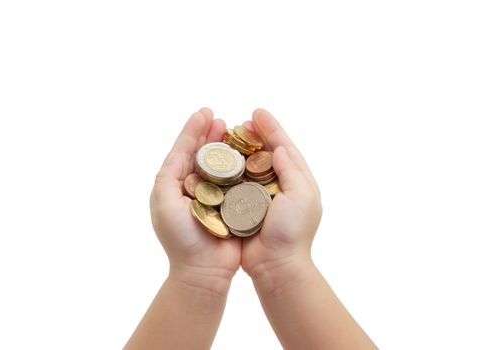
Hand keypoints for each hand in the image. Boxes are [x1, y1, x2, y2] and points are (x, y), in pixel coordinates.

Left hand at [150, 108, 240, 294]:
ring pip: (219, 165)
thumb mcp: (164, 202)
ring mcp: (211, 197)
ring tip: (233, 130)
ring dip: (225, 147)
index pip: (182, 151)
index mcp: (174, 186)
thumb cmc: (180, 239)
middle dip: (210, 135)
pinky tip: (246, 154)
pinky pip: (234, 181)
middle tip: (220, 119)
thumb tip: (178, 152)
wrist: (204, 270)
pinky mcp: (229, 206)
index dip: (193, 130)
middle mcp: (192, 188)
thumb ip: (168, 175)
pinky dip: (239, 166)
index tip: (205, 112)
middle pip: (201, 154)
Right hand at [241, 109, 322, 283]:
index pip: (284, 146)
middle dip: (254, 135)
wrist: (276, 265)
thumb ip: (292, 170)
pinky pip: (237, 183)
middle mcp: (280, 185)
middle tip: (241, 121)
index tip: (257, 112)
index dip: (271, 128)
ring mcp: (262, 196)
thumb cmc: (292, 232)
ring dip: (240, 150)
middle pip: (266, 152)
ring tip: (228, 135)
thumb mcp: (301, 196)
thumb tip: (280, 147)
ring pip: (249, 165)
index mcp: (297, 180)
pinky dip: (230, 170)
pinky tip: (220, 160)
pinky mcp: (245, 208)